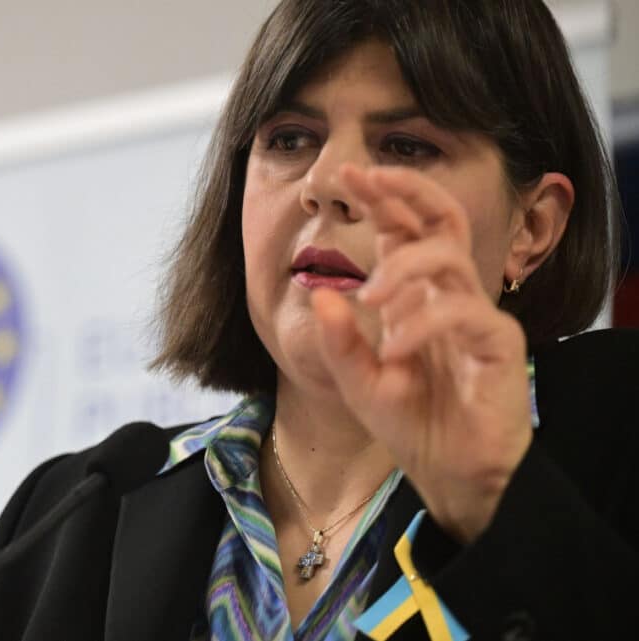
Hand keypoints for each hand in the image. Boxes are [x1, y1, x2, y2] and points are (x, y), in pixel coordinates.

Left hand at [311, 166, 532, 542]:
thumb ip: (337, 341)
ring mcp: (476, 315)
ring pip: (449, 259)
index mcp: (417, 296)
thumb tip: (319, 291)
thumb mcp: (358, 383)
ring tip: (370, 300)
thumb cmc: (412, 423)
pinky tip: (394, 350)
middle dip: (405, 190)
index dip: (383, 198)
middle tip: (365, 177)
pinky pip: (463, 314)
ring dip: (402, 270)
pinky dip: (423, 325)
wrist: (451, 475)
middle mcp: (448, 295)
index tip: (349, 174)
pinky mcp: (498, 344)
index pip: (406, 231)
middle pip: (442, 219)